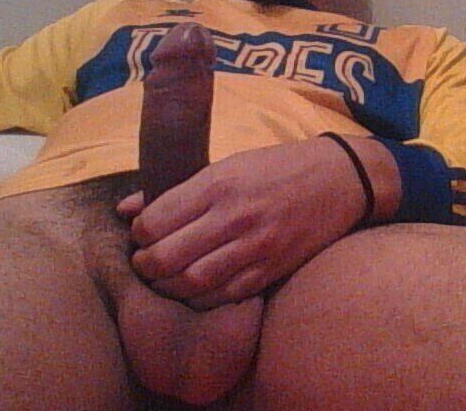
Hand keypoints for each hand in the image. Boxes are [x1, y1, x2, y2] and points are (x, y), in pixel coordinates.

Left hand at [117, 137, 366, 309]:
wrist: (340, 179)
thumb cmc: (277, 168)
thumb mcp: (226, 165)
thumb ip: (175, 190)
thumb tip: (125, 209)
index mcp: (217, 184)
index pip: (156, 221)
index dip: (139, 235)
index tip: (140, 236)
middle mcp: (233, 217)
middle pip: (167, 257)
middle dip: (146, 266)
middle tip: (145, 264)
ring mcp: (255, 247)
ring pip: (192, 283)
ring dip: (169, 287)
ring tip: (164, 280)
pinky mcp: (272, 269)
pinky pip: (225, 296)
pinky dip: (201, 299)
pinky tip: (195, 290)